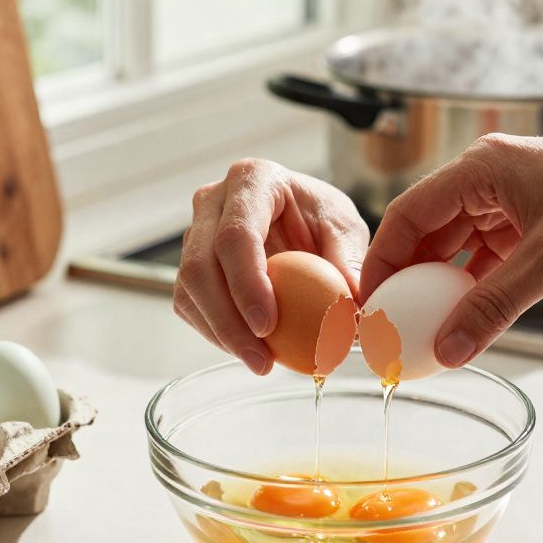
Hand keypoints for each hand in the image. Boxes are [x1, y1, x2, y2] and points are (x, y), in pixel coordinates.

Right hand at [177, 159, 368, 373]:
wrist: (300, 217)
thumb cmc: (322, 217)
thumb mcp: (345, 230)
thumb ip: (348, 265)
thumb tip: (353, 315)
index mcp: (251, 180)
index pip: (236, 235)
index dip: (246, 284)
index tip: (267, 326)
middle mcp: (212, 202)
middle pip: (201, 266)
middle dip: (227, 321)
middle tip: (262, 359)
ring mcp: (194, 232)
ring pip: (189, 290)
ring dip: (220, 334)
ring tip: (260, 362)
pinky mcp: (189, 264)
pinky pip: (189, 305)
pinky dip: (215, 333)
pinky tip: (247, 351)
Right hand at [361, 134, 542, 367]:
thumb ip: (493, 308)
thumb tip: (446, 349)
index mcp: (485, 169)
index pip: (409, 214)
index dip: (383, 261)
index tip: (369, 305)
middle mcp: (495, 184)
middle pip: (430, 235)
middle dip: (410, 281)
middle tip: (392, 327)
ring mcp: (518, 210)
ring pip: (461, 255)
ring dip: (445, 292)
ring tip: (424, 333)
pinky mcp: (542, 234)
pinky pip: (492, 268)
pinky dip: (478, 295)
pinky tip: (468, 325)